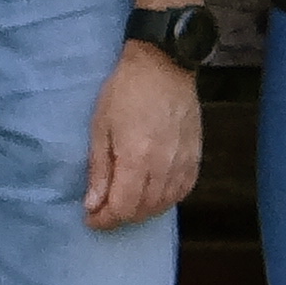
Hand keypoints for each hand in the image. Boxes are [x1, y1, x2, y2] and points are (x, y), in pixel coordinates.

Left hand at [85, 37, 203, 227]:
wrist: (164, 64)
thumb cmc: (125, 91)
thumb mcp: (100, 127)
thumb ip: (99, 169)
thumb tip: (93, 205)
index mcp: (137, 158)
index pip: (123, 207)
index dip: (104, 220)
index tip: (90, 218)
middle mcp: (164, 167)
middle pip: (143, 211)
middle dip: (120, 217)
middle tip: (103, 211)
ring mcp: (183, 162)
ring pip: (164, 205)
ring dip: (142, 211)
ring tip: (125, 203)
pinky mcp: (195, 156)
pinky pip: (182, 191)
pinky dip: (165, 200)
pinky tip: (153, 195)